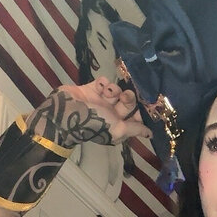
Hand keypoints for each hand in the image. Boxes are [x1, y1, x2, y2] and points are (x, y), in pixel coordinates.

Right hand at [27, 77, 151, 148]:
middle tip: (124, 97)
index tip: (144, 106)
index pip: (135, 118)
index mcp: (118, 126)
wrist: (67, 112)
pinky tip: (99, 86)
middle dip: (128, 98)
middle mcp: (111, 114)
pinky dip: (103, 82)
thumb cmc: (95, 123)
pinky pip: (103, 81)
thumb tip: (150, 134)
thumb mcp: (117, 130)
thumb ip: (134, 129)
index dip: (140, 112)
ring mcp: (101, 101)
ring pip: (116, 90)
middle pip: (127, 102)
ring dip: (114, 89)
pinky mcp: (91, 89)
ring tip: (107, 93)